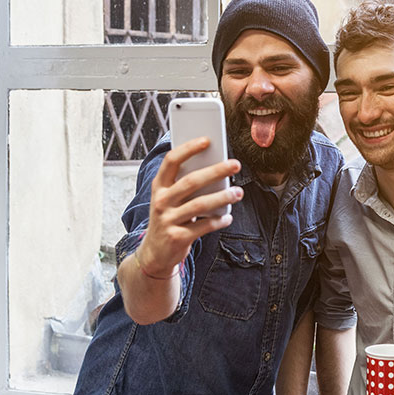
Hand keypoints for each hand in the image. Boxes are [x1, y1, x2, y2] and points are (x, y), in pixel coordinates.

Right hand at [138, 137, 242, 275]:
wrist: (155, 253)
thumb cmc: (169, 218)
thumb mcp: (170, 199)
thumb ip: (186, 185)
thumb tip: (216, 166)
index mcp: (159, 186)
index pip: (171, 161)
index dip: (188, 149)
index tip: (207, 140)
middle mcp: (161, 201)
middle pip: (191, 181)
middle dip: (216, 171)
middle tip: (236, 164)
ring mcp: (168, 220)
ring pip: (200, 204)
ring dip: (223, 197)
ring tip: (238, 192)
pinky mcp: (177, 237)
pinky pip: (204, 226)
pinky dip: (219, 221)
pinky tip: (228, 217)